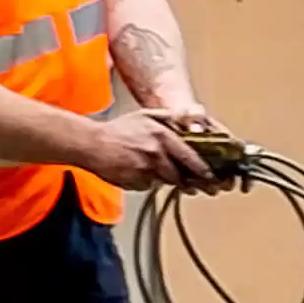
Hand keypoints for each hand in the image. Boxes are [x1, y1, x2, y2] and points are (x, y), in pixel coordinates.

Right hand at [93, 105, 226, 194]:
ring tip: (171, 177)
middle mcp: (156, 155)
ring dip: (172, 181)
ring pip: (167, 181)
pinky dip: (151, 182)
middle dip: (194, 183)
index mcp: (162, 136)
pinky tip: (143, 173)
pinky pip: (150, 185)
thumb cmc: (120, 129)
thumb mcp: (148, 116)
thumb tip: (194, 121)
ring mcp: (145, 171)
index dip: (203, 169)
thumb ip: (172, 118)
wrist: (92, 144)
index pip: (189, 157)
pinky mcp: (135, 183)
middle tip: (203, 187)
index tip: (212, 176)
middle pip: (181, 175)